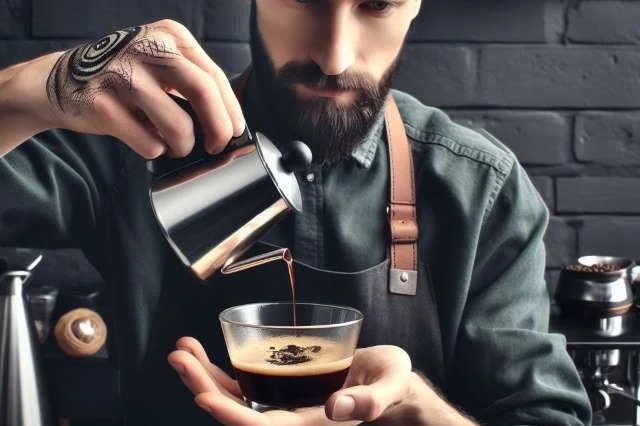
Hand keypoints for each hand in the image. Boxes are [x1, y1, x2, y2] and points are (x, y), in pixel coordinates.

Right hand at [12, 20, 243, 158]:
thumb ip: (194, 81)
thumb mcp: (161, 63)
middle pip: (203, 92)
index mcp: (170, 35)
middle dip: (219, 129)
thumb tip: (232, 122)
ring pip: (178, 125)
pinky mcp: (102, 103)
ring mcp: (123, 73)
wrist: (60, 80)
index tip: (235, 131)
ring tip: (174, 145)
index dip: (231, 110)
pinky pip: (149, 143)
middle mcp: (148, 48)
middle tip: (216, 146)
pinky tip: (145, 140)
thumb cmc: (123, 78)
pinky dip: (154, 150)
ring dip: (182, 145)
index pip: (215, 77)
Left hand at [168, 337, 430, 425]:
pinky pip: (244, 384)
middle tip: (180, 356)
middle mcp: (291, 419)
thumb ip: (372, 400)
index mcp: (314, 425)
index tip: (202, 395)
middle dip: (204, 386)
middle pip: (238, 412)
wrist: (389, 381)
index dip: (232, 415)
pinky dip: (220, 369)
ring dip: (204, 376)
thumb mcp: (392, 384)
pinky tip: (203, 352)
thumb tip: (338, 408)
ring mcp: (283, 404)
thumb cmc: (393, 382)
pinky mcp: (281, 388)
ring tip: (182, 349)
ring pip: (235, 398)